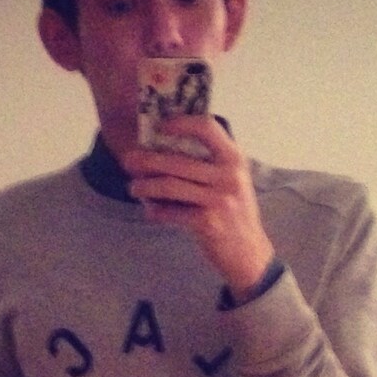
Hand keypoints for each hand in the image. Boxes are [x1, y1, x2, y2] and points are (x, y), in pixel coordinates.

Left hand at [123, 117, 274, 300]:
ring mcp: (219, 199)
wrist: (249, 253)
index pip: (207, 128)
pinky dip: (157, 212)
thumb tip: (169, 148)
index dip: (181, 123)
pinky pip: (172, 212)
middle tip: (128, 161)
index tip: (160, 128)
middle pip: (178, 160)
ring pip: (171, 186)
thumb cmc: (235, 214)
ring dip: (146, 186)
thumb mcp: (233, 181)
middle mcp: (229, 175)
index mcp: (234, 159)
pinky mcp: (208, 222)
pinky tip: (149, 211)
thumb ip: (211, 164)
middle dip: (148, 160)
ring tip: (133, 188)